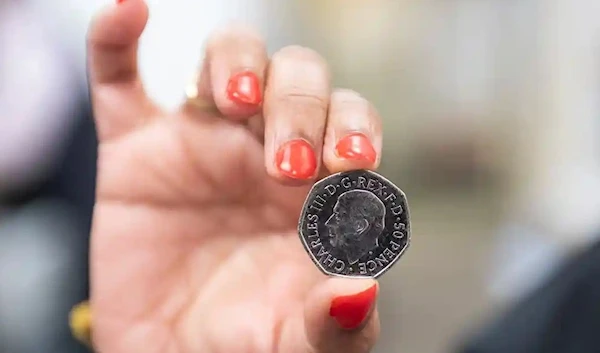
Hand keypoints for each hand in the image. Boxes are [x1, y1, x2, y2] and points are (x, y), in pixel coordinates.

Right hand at [88, 1, 383, 351]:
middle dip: (300, 107)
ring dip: (237, 60)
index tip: (347, 162)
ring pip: (228, 59)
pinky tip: (129, 13)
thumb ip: (334, 326)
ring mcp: (202, 142)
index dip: (354, 129)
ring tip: (236, 101)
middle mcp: (265, 151)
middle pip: (299, 82)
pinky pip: (122, 78)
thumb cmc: (241, 347)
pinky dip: (117, 40)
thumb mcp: (293, 345)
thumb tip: (361, 290)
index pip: (349, 128)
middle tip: (283, 165)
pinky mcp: (136, 148)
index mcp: (314, 188)